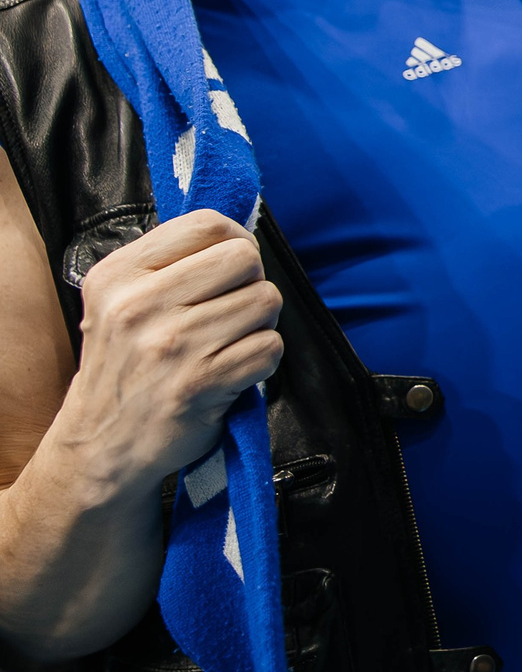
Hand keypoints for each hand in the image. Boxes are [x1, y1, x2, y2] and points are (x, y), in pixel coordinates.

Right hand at [53, 210, 282, 492]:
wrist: (100, 448)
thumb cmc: (125, 367)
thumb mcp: (119, 303)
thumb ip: (168, 263)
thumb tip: (239, 232)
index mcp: (118, 275)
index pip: (207, 224)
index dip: (236, 241)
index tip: (232, 268)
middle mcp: (137, 306)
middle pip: (245, 258)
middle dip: (251, 283)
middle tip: (231, 312)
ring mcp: (169, 345)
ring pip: (265, 301)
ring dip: (260, 324)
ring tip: (227, 344)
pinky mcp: (198, 383)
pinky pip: (270, 347)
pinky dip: (262, 360)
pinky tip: (232, 372)